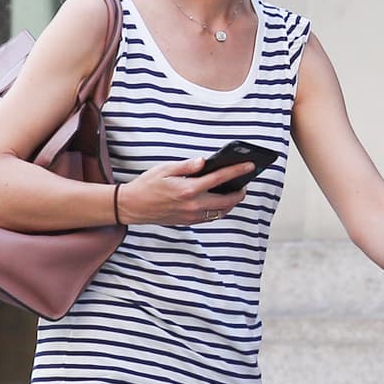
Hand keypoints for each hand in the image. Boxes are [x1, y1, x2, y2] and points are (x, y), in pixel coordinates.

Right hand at [118, 156, 249, 225]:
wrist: (133, 206)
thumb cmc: (147, 185)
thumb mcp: (165, 168)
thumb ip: (187, 165)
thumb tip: (204, 161)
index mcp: (189, 189)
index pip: (220, 178)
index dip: (237, 171)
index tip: (249, 165)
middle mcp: (193, 205)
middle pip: (227, 200)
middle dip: (240, 191)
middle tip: (245, 182)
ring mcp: (192, 216)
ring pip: (221, 211)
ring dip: (231, 202)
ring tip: (235, 191)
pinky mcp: (189, 222)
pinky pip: (211, 217)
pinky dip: (220, 209)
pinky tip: (220, 200)